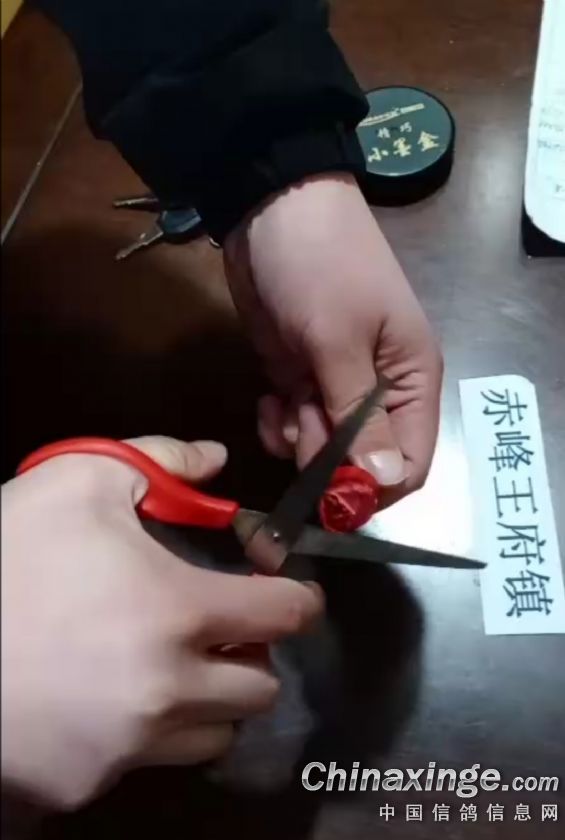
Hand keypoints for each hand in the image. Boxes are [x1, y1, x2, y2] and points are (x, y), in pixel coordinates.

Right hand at [1, 436, 322, 808]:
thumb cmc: (8, 557)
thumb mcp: (79, 478)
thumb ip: (161, 460)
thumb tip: (215, 460)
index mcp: (180, 611)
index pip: (285, 614)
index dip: (298, 597)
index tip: (285, 590)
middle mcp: (171, 689)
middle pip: (260, 686)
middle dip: (252, 652)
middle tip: (215, 626)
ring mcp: (131, 747)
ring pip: (215, 734)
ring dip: (210, 698)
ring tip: (169, 666)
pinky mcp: (87, 784)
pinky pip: (148, 763)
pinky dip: (147, 733)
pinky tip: (106, 699)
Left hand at [224, 173, 442, 507]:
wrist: (271, 208)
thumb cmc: (318, 268)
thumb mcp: (338, 341)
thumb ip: (358, 416)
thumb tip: (385, 482)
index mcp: (409, 380)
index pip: (408, 461)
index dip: (373, 486)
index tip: (332, 490)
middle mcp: (379, 390)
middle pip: (362, 461)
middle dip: (327, 461)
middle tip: (298, 428)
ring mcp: (336, 384)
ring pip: (323, 447)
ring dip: (298, 440)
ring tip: (282, 404)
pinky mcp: (301, 376)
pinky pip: (294, 424)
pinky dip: (279, 423)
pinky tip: (267, 399)